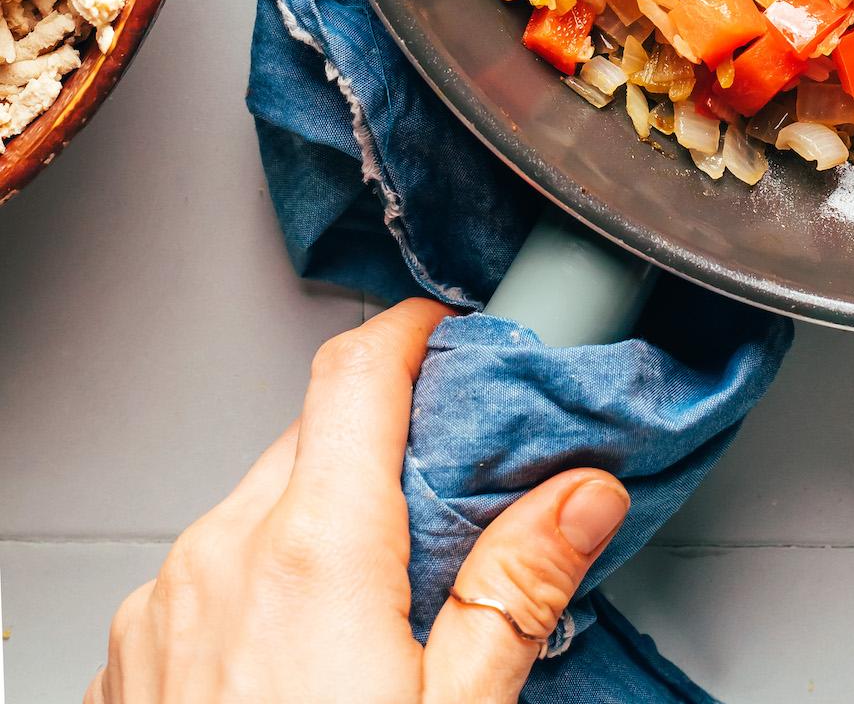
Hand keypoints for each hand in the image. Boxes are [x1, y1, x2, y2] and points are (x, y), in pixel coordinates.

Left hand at [88, 297, 629, 703]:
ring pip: (255, 507)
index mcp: (312, 554)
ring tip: (378, 609)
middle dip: (384, 448)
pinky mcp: (129, 658)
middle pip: (313, 440)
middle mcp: (219, 558)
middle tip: (450, 501)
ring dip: (318, 523)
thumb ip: (517, 590)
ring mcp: (161, 609)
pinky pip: (202, 574)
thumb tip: (582, 495)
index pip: (359, 374)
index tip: (451, 337)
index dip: (412, 333)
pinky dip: (256, 584)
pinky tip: (302, 661)